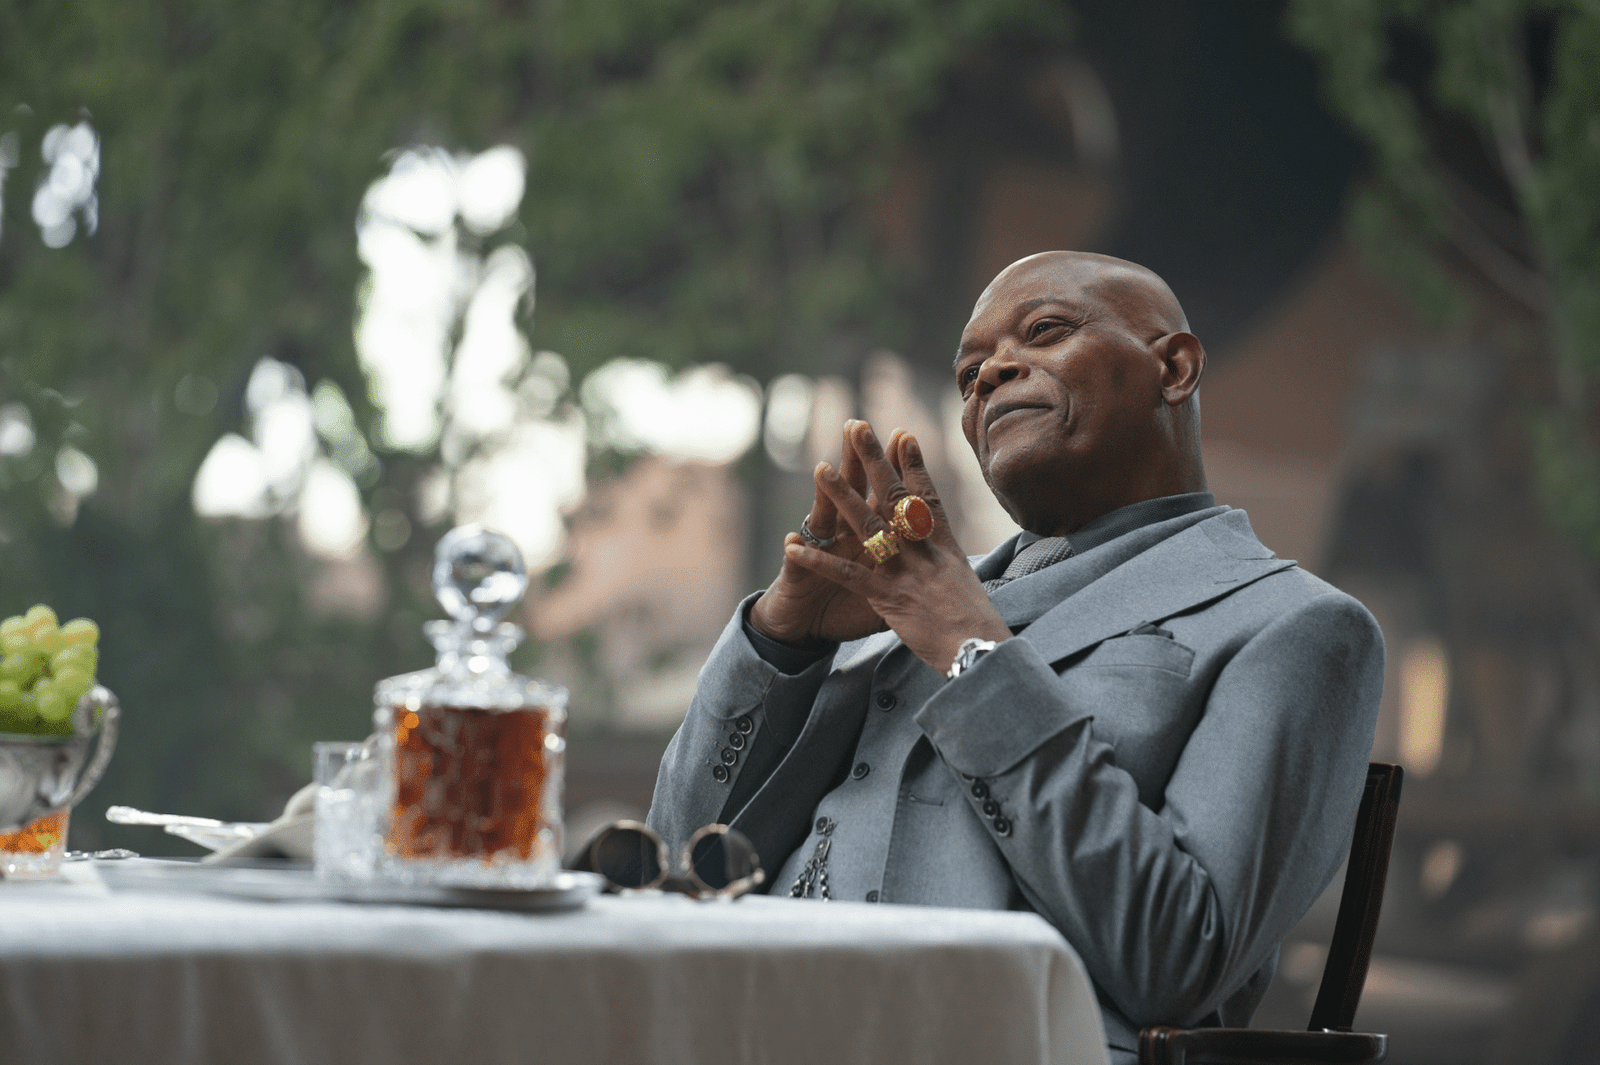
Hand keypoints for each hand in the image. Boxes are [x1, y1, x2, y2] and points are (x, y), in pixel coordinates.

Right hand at [748, 421, 890, 646]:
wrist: (803, 625)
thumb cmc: (843, 607)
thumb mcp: (885, 596)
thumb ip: (908, 576)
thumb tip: (943, 567)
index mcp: (868, 535)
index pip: (884, 495)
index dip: (895, 468)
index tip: (905, 435)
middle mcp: (842, 534)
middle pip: (854, 492)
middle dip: (858, 462)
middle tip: (860, 427)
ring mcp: (819, 551)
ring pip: (823, 517)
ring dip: (824, 497)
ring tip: (823, 469)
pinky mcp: (798, 575)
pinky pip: (798, 565)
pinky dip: (798, 555)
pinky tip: (790, 542)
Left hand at [782, 420, 1010, 674]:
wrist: (982, 654)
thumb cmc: (978, 627)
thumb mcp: (967, 587)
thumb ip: (949, 567)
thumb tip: (947, 559)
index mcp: (946, 547)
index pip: (927, 497)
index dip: (914, 464)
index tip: (901, 432)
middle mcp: (926, 552)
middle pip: (897, 497)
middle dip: (875, 460)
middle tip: (856, 426)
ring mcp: (907, 572)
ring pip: (870, 526)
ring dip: (843, 496)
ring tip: (820, 469)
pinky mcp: (888, 598)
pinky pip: (848, 575)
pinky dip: (820, 561)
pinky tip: (796, 547)